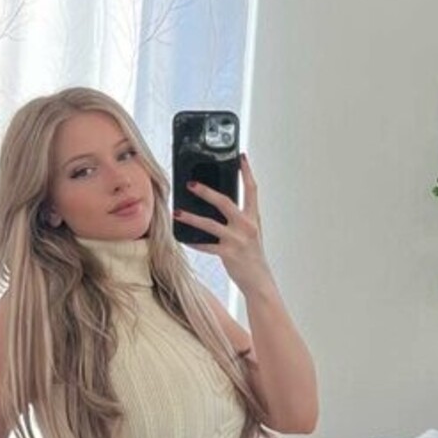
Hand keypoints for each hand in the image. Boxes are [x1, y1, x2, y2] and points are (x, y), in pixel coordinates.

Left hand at [174, 154, 272, 295]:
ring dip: (191, 217)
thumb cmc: (252, 255)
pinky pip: (206, 245)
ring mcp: (237, 240)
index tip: (241, 157)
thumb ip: (238, 218)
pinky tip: (184, 238)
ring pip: (210, 224)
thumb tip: (216, 204)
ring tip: (177, 212)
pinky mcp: (228, 254)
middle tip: (190, 184)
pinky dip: (194, 241)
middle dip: (206, 191)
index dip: (246, 172)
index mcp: (253, 218)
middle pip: (225, 202)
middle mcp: (247, 226)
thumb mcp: (250, 232)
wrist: (259, 280)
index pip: (252, 190)